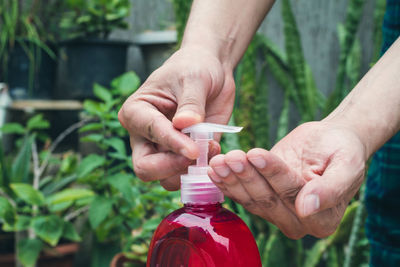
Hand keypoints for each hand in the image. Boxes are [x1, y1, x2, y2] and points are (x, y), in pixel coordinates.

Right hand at [118, 46, 234, 189]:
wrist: (212, 72)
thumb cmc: (195, 68)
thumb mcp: (194, 79)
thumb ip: (191, 103)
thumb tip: (185, 123)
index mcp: (136, 112)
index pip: (149, 135)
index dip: (172, 144)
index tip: (194, 148)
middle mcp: (144, 135)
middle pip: (145, 168)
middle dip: (172, 167)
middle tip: (197, 155)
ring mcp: (163, 149)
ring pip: (165, 178)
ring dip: (189, 171)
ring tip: (209, 147)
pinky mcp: (183, 156)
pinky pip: (187, 175)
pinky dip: (201, 170)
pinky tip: (213, 149)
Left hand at [208, 121, 366, 238]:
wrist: (330, 141)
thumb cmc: (343, 150)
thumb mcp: (347, 165)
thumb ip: (332, 189)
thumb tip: (308, 208)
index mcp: (323, 219)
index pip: (292, 195)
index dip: (273, 174)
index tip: (256, 154)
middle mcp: (297, 222)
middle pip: (267, 199)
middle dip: (247, 176)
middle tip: (232, 156)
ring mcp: (276, 212)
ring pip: (250, 198)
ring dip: (232, 178)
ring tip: (220, 160)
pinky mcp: (261, 200)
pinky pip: (241, 195)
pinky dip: (227, 182)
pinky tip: (215, 169)